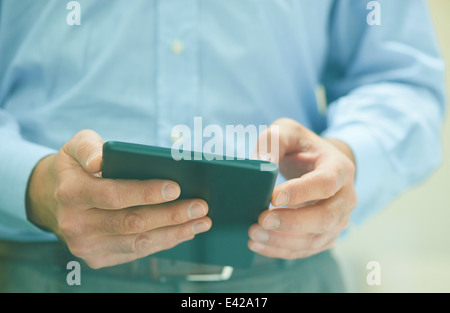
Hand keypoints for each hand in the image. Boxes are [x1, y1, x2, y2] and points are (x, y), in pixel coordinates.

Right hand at [26, 130, 211, 268]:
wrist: (55, 199)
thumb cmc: (77, 168)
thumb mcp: (76, 146)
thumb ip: (89, 147)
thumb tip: (101, 160)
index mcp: (71, 193)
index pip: (113, 195)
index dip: (146, 193)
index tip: (177, 188)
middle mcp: (76, 224)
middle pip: (131, 222)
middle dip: (171, 215)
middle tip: (201, 206)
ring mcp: (87, 246)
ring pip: (138, 243)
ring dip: (174, 233)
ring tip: (201, 221)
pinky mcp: (98, 258)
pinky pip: (137, 253)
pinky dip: (163, 242)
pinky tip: (184, 232)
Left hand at [248, 118, 356, 258]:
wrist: (317, 163)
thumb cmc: (301, 147)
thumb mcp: (287, 132)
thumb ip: (273, 142)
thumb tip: (261, 165)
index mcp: (339, 168)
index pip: (325, 183)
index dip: (301, 192)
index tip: (273, 197)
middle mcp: (346, 197)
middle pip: (325, 217)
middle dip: (292, 222)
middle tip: (261, 219)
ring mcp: (338, 219)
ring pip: (316, 239)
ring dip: (283, 241)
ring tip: (254, 234)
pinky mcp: (326, 235)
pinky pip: (307, 249)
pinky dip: (282, 250)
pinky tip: (259, 245)